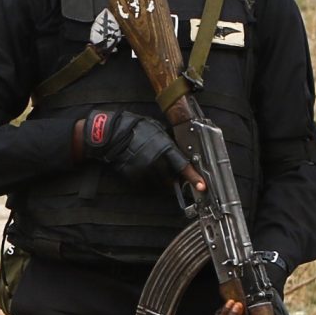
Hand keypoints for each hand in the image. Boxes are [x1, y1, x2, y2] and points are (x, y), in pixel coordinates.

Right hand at [75, 108, 196, 188]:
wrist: (113, 134)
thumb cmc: (136, 128)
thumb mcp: (158, 129)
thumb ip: (168, 142)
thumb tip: (177, 149)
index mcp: (165, 148)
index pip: (183, 166)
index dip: (194, 177)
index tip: (202, 186)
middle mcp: (156, 161)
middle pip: (171, 180)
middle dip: (173, 180)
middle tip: (172, 178)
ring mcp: (144, 170)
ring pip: (158, 184)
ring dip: (160, 182)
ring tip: (155, 174)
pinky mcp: (133, 176)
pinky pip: (145, 185)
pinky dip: (147, 183)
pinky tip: (144, 173)